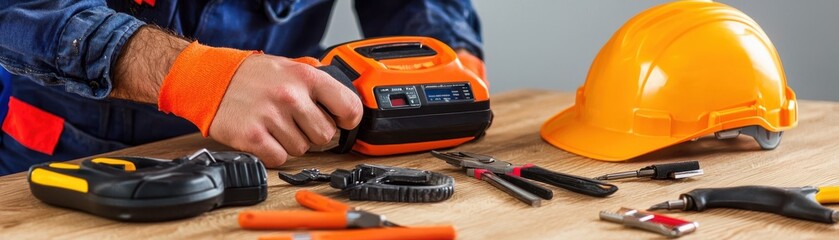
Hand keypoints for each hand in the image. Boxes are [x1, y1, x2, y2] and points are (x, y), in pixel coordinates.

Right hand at [208, 54, 361, 166]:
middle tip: (297, 124)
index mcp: (305, 77)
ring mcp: (271, 117)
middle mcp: (290, 96)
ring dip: (291, 143)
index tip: (342, 122)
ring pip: (302, 149)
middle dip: (314, 134)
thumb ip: (315, 79)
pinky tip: (265, 137)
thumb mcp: (288, 65)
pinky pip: (279, 159)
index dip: (348, 119)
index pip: (348, 106)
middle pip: (325, 135)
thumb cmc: (251, 75)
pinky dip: (274, 153)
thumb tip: (344, 97)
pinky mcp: (252, 137)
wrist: (209, 80)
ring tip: (275, 126)